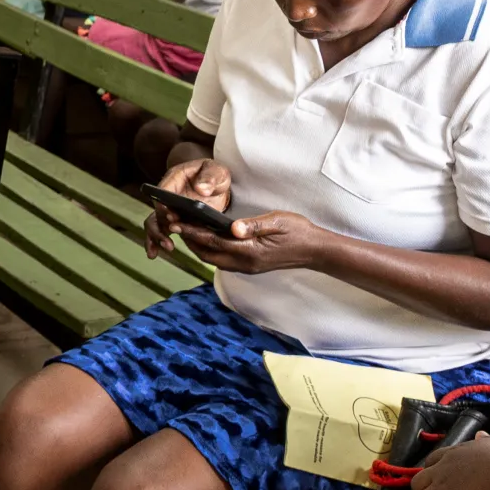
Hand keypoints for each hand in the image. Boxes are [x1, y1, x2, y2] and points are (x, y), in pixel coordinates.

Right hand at [144, 156, 230, 255]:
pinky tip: (154, 253)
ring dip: (155, 236)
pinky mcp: (176, 220)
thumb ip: (210, 178)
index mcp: (174, 179)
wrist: (214, 181)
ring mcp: (170, 208)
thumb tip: (201, 189)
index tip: (171, 217)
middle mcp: (167, 195)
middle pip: (157, 211)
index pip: (163, 192)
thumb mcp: (216, 171)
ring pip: (155, 223)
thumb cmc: (213, 173)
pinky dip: (156, 241)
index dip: (165, 206)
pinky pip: (163, 230)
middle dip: (159, 227)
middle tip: (168, 240)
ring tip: (162, 250)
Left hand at [179, 209, 331, 273]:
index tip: (175, 222)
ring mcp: (247, 267)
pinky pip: (222, 260)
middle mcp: (245, 263)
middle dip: (189, 240)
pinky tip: (206, 237)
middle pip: (207, 254)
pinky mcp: (249, 266)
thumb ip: (254, 225)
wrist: (315, 250)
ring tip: (185, 228)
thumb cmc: (297, 231)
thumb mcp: (277, 222)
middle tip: (174, 223)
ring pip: (213, 259)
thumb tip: (233, 227)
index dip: (192, 232)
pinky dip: (209, 249)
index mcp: (250, 251)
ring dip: (198, 246)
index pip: (213, 241)